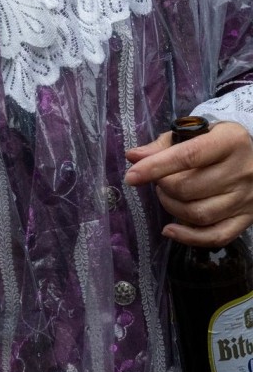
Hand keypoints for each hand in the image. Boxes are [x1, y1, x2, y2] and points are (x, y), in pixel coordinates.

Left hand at [125, 121, 252, 246]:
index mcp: (230, 141)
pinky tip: (170, 230)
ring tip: (167, 195)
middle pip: (188, 188)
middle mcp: (242, 171)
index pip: (188, 156)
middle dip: (162, 187)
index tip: (131, 176)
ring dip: (171, 207)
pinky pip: (216, 236)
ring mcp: (247, 198)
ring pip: (198, 214)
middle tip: (158, 181)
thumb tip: (133, 156)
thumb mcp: (194, 134)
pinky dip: (188, 237)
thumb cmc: (217, 143)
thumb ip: (163, 146)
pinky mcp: (247, 219)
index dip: (155, 167)